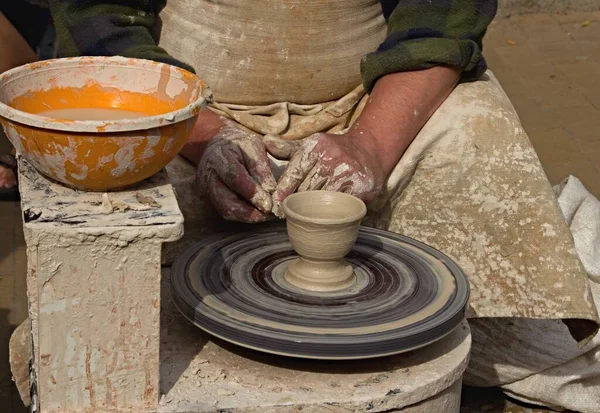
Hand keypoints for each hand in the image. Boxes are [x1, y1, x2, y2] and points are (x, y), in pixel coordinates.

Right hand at [197, 122, 276, 222]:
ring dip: (248, 216)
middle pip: (226, 202)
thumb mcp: (253, 145)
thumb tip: (271, 190)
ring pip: (226, 211)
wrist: (218, 145)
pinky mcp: (210, 198)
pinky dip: (244, 215)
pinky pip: (227, 211)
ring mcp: (206, 189)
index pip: (235, 178)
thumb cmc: (239, 144)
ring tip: (267, 215)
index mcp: (218, 156)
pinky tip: (258, 213)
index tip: (269, 204)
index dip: (252, 193)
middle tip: (270, 214)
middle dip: (250, 213)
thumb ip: (261, 166)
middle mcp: (208, 176)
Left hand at [266, 132, 384, 216]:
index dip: (283, 190)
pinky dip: (331, 211)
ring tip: (304, 218)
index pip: (295, 172)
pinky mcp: (361, 185)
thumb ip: (287, 148)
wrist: (369, 150)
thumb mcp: (310, 146)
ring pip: (322, 198)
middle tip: (285, 214)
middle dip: (295, 202)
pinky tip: (325, 216)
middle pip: (306, 188)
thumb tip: (265, 141)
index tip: (275, 204)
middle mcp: (332, 157)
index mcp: (316, 146)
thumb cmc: (333, 151)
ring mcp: (347, 172)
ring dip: (312, 209)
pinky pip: (340, 204)